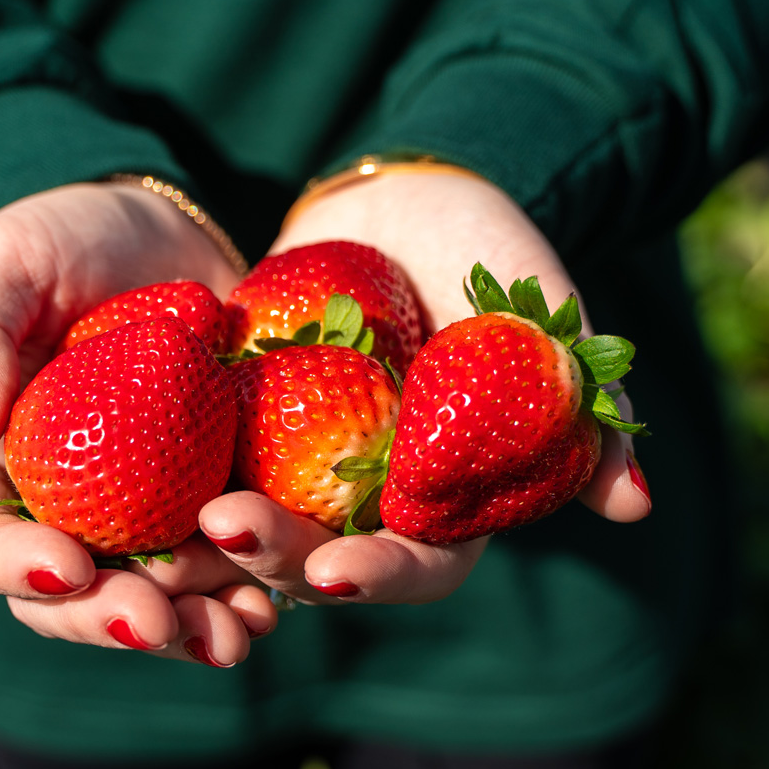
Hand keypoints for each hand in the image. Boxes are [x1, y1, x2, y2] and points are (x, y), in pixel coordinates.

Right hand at [0, 183, 274, 665]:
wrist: (169, 237)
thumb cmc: (65, 239)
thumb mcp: (5, 258)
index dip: (11, 567)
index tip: (68, 566)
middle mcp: (53, 515)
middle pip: (63, 601)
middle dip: (109, 621)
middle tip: (158, 623)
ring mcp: (134, 525)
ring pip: (147, 604)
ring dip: (188, 630)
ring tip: (234, 632)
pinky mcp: (207, 513)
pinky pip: (223, 573)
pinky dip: (247, 593)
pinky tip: (277, 604)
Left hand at [196, 169, 652, 606]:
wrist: (408, 191)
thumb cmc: (492, 247)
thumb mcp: (545, 312)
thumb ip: (587, 404)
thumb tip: (638, 508)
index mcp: (449, 494)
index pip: (423, 564)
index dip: (382, 577)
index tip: (335, 574)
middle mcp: (374, 499)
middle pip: (325, 559)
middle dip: (276, 555)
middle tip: (225, 531)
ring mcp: (307, 467)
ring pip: (257, 528)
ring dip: (212, 540)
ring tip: (171, 527)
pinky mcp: (247, 429)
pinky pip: (204, 467)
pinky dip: (170, 483)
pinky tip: (130, 482)